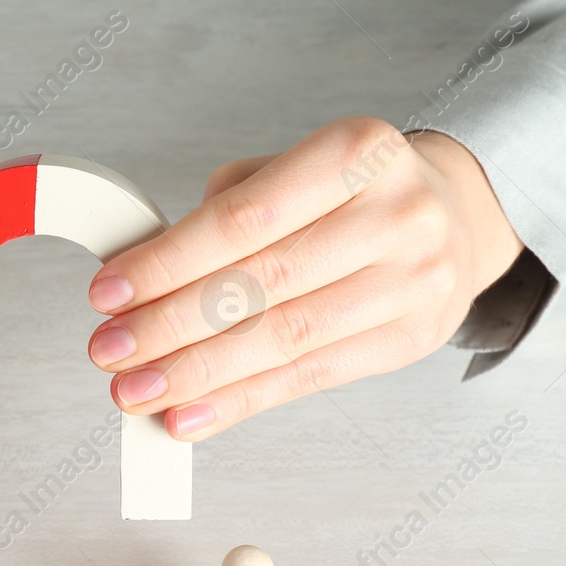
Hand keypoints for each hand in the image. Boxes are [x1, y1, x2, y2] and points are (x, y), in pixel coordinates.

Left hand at [84, 117, 523, 439]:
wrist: (456, 217)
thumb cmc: (352, 194)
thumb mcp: (296, 169)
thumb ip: (228, 213)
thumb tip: (144, 283)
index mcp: (356, 152)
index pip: (243, 218)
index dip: (168, 262)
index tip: (108, 293)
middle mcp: (394, 215)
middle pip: (259, 284)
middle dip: (169, 326)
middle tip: (110, 351)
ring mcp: (411, 281)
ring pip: (283, 339)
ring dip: (196, 374)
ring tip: (137, 391)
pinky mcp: (409, 339)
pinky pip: (308, 378)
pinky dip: (240, 401)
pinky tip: (190, 414)